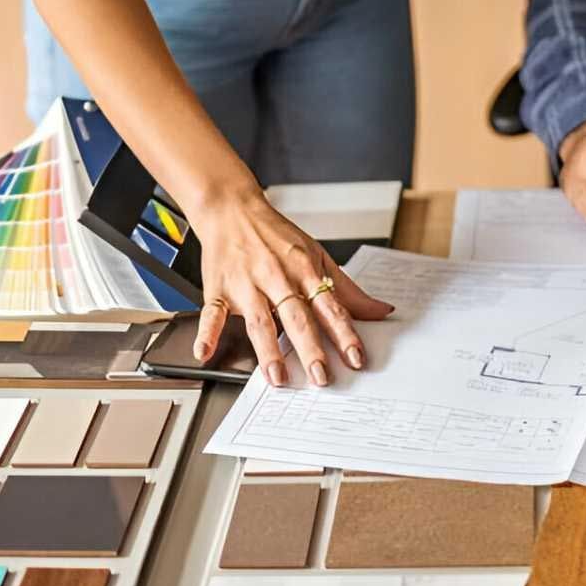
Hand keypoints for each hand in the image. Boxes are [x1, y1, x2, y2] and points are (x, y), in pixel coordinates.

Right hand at [189, 191, 393, 387]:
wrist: (232, 209)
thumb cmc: (276, 235)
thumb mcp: (317, 256)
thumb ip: (347, 290)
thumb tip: (381, 311)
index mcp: (304, 270)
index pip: (329, 306)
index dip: (344, 333)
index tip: (356, 358)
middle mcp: (276, 277)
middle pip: (296, 316)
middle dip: (310, 348)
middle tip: (321, 376)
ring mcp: (246, 284)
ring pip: (259, 320)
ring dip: (268, 350)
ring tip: (278, 376)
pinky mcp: (218, 288)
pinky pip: (212, 313)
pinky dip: (206, 333)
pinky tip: (204, 353)